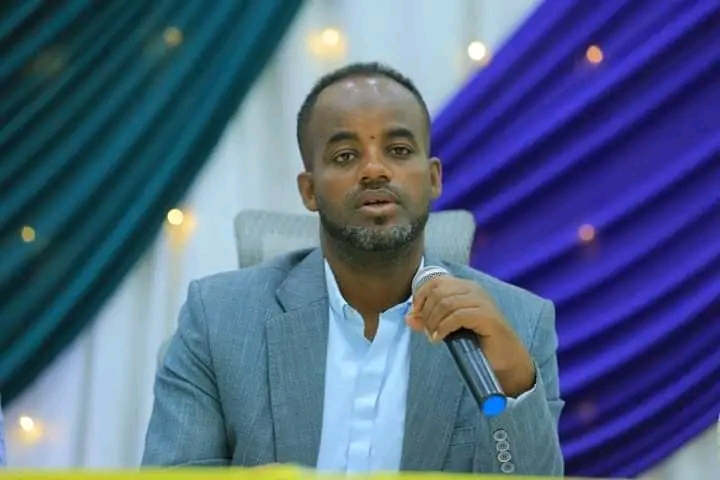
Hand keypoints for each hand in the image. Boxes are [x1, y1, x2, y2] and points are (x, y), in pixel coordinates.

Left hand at [405, 275, 534, 396]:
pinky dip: (444, 328)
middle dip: (426, 312)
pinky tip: (440, 338)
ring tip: (433, 335)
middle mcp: (474, 289)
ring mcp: (482, 301)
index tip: (415, 313)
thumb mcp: (448, 328)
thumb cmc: (477, 341)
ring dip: (434, 321)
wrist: (506, 357)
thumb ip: (429, 321)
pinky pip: (457, 316)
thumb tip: (409, 317)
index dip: (420, 295)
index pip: (436, 281)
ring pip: (446, 303)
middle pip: (438, 292)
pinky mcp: (487, 316)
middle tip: (426, 331)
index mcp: (465, 287)